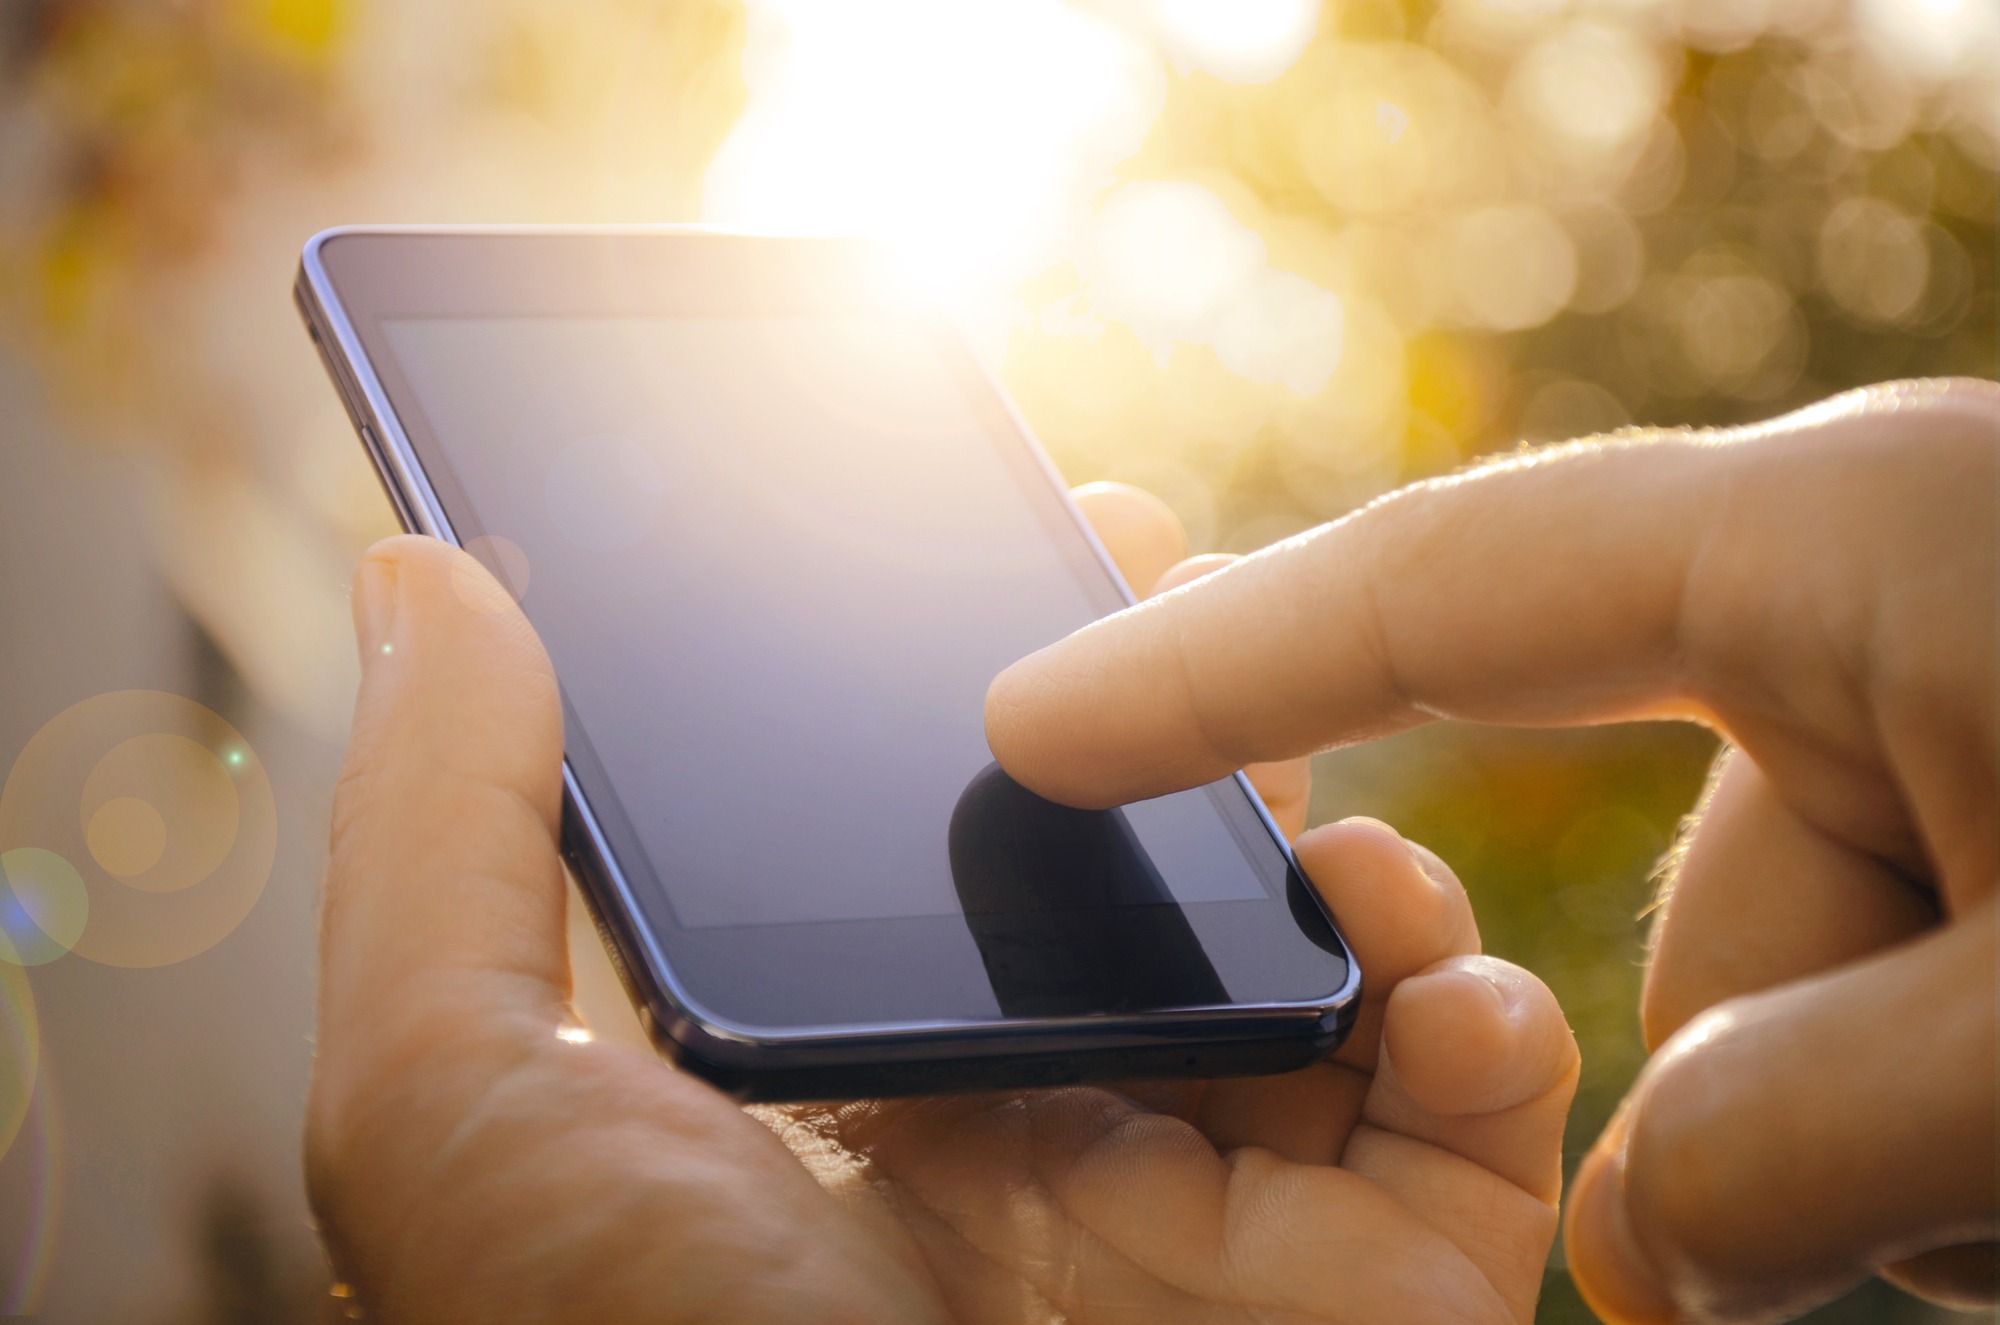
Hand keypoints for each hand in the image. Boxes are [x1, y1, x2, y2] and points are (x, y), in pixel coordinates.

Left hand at [305, 492, 1578, 1323]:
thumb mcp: (461, 1108)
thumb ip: (445, 831)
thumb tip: (429, 569)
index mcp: (863, 1081)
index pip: (957, 835)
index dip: (1004, 670)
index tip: (1028, 513)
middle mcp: (1047, 1131)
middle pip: (1160, 869)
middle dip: (1199, 713)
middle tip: (1191, 583)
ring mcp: (1220, 1212)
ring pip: (1334, 965)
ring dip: (1354, 851)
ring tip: (1327, 825)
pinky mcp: (1374, 1296)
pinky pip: (1475, 1123)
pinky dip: (1485, 1023)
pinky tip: (1431, 983)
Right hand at [986, 379, 1999, 1322]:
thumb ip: (1773, 1154)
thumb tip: (1646, 1245)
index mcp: (1846, 548)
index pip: (1438, 585)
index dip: (1210, 666)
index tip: (1027, 728)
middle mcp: (1855, 613)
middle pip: (1628, 893)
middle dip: (1679, 1091)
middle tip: (1793, 1181)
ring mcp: (1924, 721)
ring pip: (1744, 1010)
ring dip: (1849, 1145)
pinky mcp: (1978, 817)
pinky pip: (1841, 1017)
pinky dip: (1920, 1137)